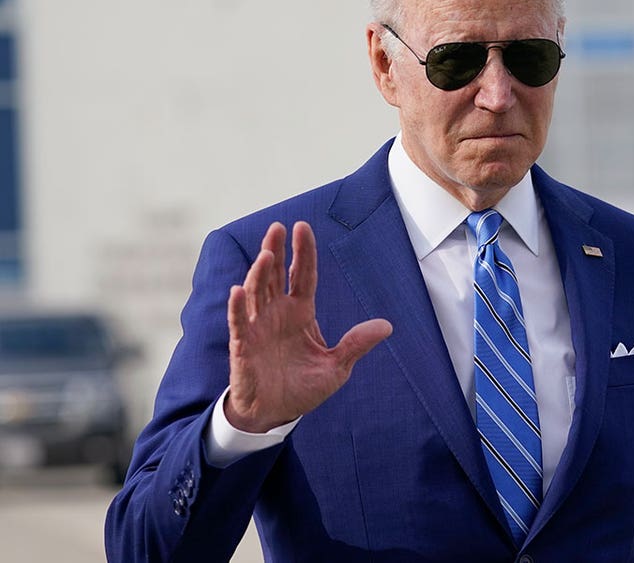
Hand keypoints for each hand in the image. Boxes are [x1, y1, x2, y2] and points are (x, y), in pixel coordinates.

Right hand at [225, 222, 391, 432]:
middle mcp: (277, 314)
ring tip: (267, 253)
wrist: (275, 414)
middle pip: (275, 275)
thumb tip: (386, 326)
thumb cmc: (303, 388)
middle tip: (278, 227)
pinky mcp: (242, 345)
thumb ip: (356, 344)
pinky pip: (238, 322)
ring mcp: (257, 327)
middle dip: (276, 250)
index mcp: (301, 313)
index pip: (303, 276)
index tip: (302, 227)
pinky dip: (237, 307)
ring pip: (256, 292)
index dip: (303, 252)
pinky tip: (238, 290)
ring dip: (259, 273)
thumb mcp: (336, 367)